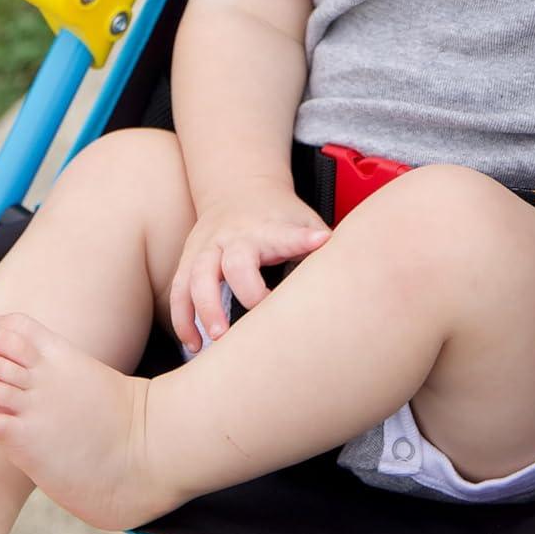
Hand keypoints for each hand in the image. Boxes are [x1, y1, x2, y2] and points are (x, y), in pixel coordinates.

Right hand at [169, 182, 330, 351]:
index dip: (302, 241)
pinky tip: (194, 345)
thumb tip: (355, 283)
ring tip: (211, 344)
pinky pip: (178, 292)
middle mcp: (233, 237)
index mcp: (268, 228)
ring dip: (201, 312)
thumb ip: (319, 247)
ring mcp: (207, 248)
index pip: (284, 237)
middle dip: (243, 293)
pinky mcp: (189, 261)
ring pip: (194, 279)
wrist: (239, 187)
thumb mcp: (304, 220)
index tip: (321, 243)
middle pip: (233, 263)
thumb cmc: (279, 215)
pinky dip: (182, 320)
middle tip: (253, 323)